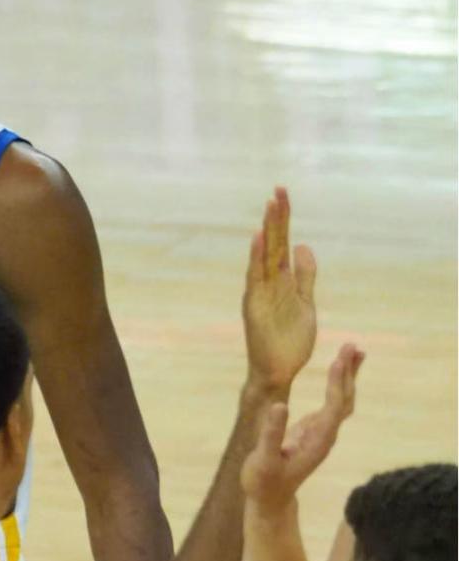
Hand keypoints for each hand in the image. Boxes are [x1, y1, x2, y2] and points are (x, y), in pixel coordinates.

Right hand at [241, 344, 363, 512]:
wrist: (270, 499)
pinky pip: (333, 403)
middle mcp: (326, 435)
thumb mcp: (263, 459)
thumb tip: (278, 405)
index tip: (339, 359)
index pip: (334, 406)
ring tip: (353, 352)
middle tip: (352, 345)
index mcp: (318, 440)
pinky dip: (338, 384)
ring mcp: (322, 433)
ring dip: (348, 376)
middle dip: (349, 373)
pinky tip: (337, 373)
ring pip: (342, 401)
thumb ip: (271, 434)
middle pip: (345, 400)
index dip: (338, 383)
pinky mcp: (314, 430)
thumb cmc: (264, 481)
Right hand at [243, 187, 316, 390]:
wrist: (278, 370)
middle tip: (279, 190)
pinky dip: (256, 257)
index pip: (282, 243)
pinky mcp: (254, 305)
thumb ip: (305, 275)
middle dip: (277, 217)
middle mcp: (268, 282)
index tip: (284, 195)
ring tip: (270, 206)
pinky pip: (255, 277)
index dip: (284, 220)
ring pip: (264, 255)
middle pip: (273, 243)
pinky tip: (258, 238)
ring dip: (267, 230)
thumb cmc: (289, 339)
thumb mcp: (305, 301)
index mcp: (281, 280)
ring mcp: (260, 292)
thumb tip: (304, 246)